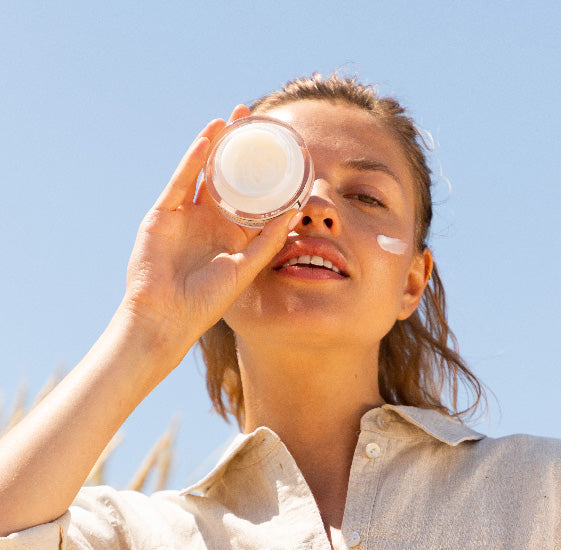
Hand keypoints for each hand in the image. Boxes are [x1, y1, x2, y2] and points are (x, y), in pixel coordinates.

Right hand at [123, 105, 299, 362]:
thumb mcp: (244, 267)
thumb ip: (268, 241)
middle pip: (226, 176)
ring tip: (229, 119)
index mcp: (231, 234)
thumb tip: (295, 211)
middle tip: (251, 118)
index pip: (250, 195)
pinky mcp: (163, 215)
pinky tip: (206, 141)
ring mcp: (185, 216)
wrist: (167, 317)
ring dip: (215, 145)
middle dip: (238, 148)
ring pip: (202, 172)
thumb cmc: (207, 301)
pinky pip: (180, 182)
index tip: (279, 147)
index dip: (263, 172)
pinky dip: (192, 162)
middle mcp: (209, 220)